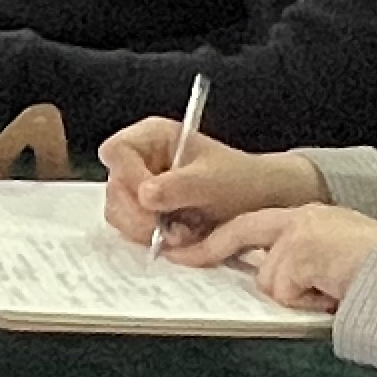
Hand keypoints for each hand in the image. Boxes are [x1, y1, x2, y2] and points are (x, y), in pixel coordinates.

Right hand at [99, 121, 325, 250]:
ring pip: (119, 212)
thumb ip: (179, 186)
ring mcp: (140, 187)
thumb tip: (145, 194)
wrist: (261, 204)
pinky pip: (133, 229)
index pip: (117, 151)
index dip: (129, 176)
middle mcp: (141, 160)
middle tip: (170, 229)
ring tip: (184, 233)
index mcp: (153, 137)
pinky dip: (154, 238)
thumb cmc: (241, 181)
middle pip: (114, 187)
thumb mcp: (214, 181)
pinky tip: (182, 237)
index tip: (153, 200)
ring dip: (148, 230)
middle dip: (140, 214)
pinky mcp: (145, 213)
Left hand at [190, 203, 376, 312]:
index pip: (253, 225)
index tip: (188, 251)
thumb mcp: (335, 257)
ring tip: (332, 290)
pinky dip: (309, 302)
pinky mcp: (301, 254)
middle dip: (210, 249)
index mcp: (309, 218)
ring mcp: (299, 235)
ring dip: (297, 296)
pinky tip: (335, 292)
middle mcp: (301, 219)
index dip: (220, 240)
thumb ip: (302, 261)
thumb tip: (272, 284)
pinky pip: (287, 294)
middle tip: (181, 259)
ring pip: (270, 281)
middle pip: (242, 234)